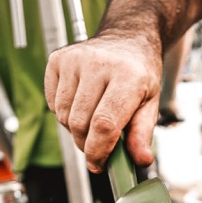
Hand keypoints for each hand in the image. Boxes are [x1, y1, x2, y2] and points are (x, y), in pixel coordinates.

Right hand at [45, 34, 162, 172]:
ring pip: (63, 115)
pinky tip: (80, 102)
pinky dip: (63, 112)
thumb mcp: (150, 103)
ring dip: (75, 129)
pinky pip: (52, 102)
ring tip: (92, 119)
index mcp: (128, 75)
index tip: (98, 164)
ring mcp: (74, 59)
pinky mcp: (58, 58)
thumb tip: (141, 160)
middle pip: (80, 123)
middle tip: (97, 145)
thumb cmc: (139, 74)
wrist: (127, 38)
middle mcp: (99, 63)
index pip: (104, 124)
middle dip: (86, 144)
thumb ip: (142, 134)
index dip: (98, 151)